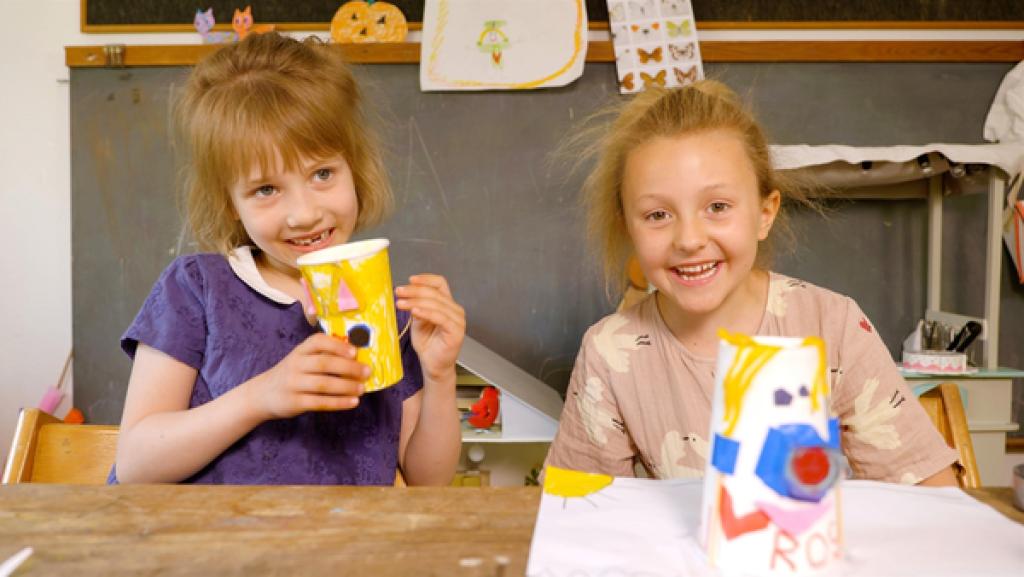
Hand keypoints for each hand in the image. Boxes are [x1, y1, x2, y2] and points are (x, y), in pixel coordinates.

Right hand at [246, 332, 368, 419]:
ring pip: (323, 384)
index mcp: (300, 350)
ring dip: (346, 387)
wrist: (263, 394)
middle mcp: (295, 365)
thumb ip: (323, 356)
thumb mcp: (302, 359)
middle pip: (324, 364)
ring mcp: (294, 384)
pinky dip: (338, 403)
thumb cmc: (292, 373)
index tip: (355, 352)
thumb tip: (358, 358)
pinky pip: (320, 402)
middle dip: (348, 368)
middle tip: (367, 372)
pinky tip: (352, 402)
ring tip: (362, 389)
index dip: (337, 346)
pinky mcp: (294, 402)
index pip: (317, 341)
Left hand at [395, 274, 464, 380]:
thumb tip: (408, 296)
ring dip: (415, 301)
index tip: (409, 280)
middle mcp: (455, 310)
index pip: (440, 284)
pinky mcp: (456, 331)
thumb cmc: (428, 344)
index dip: (425, 279)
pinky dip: (426, 312)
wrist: (433, 366)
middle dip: (414, 291)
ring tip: (401, 303)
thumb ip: (416, 308)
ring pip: (436, 304)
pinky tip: (414, 311)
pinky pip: (440, 317)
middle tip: (399, 292)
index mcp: (447, 304)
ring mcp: (458, 320)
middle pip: (435, 293)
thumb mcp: (418, 322)